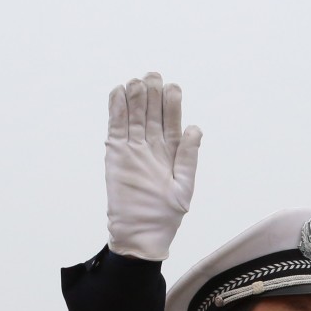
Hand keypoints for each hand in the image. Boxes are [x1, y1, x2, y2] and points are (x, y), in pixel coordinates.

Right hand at [105, 72, 201, 261]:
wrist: (140, 234)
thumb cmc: (165, 216)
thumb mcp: (184, 188)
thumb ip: (188, 158)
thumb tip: (196, 128)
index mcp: (172, 151)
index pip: (172, 120)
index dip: (172, 102)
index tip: (172, 87)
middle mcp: (152, 145)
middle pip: (151, 112)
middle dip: (152, 93)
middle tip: (153, 76)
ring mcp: (133, 148)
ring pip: (133, 115)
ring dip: (134, 97)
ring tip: (136, 81)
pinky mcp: (116, 154)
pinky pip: (115, 127)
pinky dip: (115, 110)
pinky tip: (117, 92)